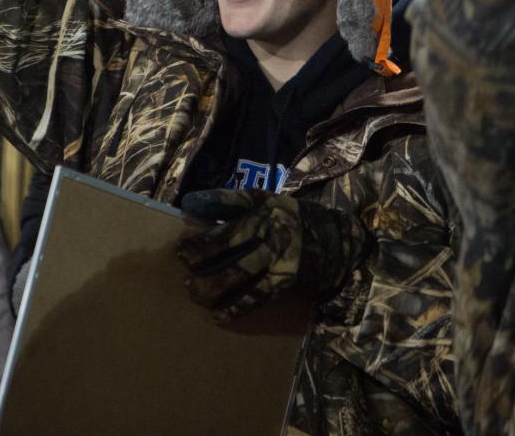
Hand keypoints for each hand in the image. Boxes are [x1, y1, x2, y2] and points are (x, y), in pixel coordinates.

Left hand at [176, 189, 370, 323]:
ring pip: (241, 281)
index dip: (199, 244)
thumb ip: (227, 200)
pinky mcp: (284, 282)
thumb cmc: (289, 215)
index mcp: (262, 214)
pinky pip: (256, 299)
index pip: (224, 232)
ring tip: (196, 294)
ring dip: (215, 291)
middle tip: (186, 278)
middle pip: (230, 258)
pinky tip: (218, 315)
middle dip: (203, 270)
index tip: (180, 252)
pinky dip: (235, 309)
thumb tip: (190, 203)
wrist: (334, 240)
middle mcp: (271, 238)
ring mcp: (279, 262)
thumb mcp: (262, 199)